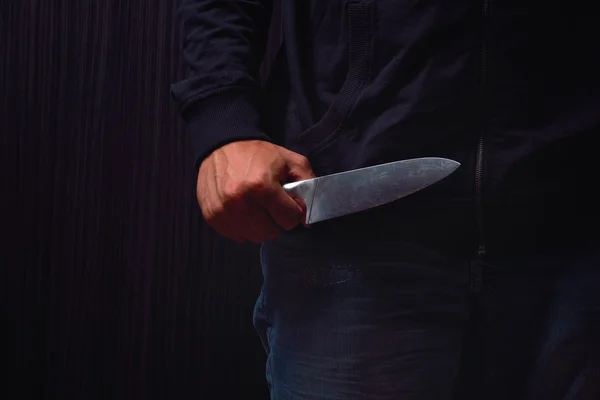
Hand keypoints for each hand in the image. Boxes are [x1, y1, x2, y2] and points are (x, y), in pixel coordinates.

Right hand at [197, 140, 315, 242]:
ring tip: (256, 206)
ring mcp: (224, 212)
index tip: (287, 201)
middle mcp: (241, 202)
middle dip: (276, 219)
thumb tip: (307, 219)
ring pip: (255, 237)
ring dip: (260, 225)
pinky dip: (243, 227)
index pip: (289, 219)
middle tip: (271, 203)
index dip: (292, 210)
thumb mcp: (289, 161)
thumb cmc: (257, 154)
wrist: (222, 145)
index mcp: (262, 187)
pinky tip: (243, 210)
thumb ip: (307, 185)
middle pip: (272, 232)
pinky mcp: (213, 217)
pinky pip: (237, 236)